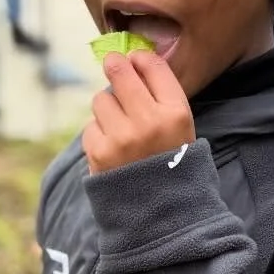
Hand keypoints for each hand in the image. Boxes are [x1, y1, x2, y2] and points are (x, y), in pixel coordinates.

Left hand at [82, 49, 195, 175]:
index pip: (153, 66)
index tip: (134, 60)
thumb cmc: (172, 167)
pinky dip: (98, 135)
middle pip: (120, 72)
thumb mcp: (182, 130)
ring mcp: (122, 137)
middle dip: (115, 65)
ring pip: (101, 99)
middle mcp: (149, 121)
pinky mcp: (99, 152)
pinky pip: (90, 126)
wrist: (161, 215)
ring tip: (120, 129)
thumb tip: (132, 61)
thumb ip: (162, 97)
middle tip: (113, 65)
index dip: (140, 58)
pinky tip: (112, 149)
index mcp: (176, 113)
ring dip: (108, 108)